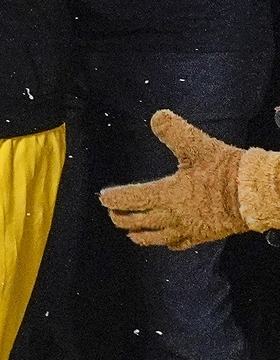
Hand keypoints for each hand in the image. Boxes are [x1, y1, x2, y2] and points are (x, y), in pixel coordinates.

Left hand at [98, 109, 246, 249]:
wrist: (256, 195)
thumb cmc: (225, 171)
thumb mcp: (197, 145)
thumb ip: (173, 131)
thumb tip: (156, 116)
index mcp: (165, 195)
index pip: (130, 200)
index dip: (114, 199)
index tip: (103, 197)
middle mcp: (171, 216)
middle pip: (136, 222)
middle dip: (120, 218)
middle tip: (111, 212)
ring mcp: (186, 230)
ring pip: (153, 238)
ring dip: (138, 233)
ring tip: (130, 231)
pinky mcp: (202, 237)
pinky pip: (177, 244)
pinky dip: (165, 242)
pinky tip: (165, 240)